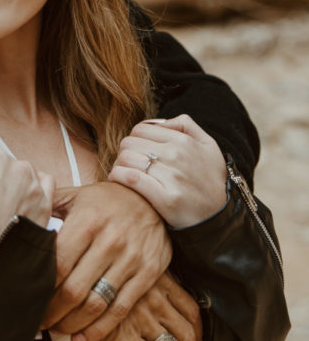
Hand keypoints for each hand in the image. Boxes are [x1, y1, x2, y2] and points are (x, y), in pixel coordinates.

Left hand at [42, 182, 171, 340]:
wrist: (153, 199)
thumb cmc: (106, 200)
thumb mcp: (76, 195)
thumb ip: (47, 204)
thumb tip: (18, 217)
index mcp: (88, 220)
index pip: (58, 263)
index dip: (41, 287)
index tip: (28, 299)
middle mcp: (110, 241)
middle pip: (74, 289)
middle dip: (52, 312)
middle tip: (38, 322)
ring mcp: (131, 259)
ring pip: (96, 304)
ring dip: (72, 324)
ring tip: (57, 329)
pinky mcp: (148, 273)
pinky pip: (120, 309)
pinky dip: (98, 329)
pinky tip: (81, 337)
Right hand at [97, 272, 201, 340]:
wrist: (70, 275)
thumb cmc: (97, 268)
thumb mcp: (125, 265)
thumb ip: (142, 279)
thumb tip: (156, 301)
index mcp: (158, 279)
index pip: (190, 308)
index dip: (197, 328)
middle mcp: (155, 298)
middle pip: (186, 334)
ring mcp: (142, 319)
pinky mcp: (126, 338)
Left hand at [109, 114, 227, 228]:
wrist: (221, 219)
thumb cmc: (211, 181)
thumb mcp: (209, 146)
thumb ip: (186, 125)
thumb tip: (160, 122)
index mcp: (183, 140)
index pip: (140, 129)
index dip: (133, 139)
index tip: (136, 152)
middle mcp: (176, 155)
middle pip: (129, 143)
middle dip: (124, 153)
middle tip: (128, 165)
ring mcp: (171, 176)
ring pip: (126, 159)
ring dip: (119, 166)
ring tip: (124, 175)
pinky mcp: (165, 198)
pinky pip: (130, 178)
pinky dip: (118, 177)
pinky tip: (119, 182)